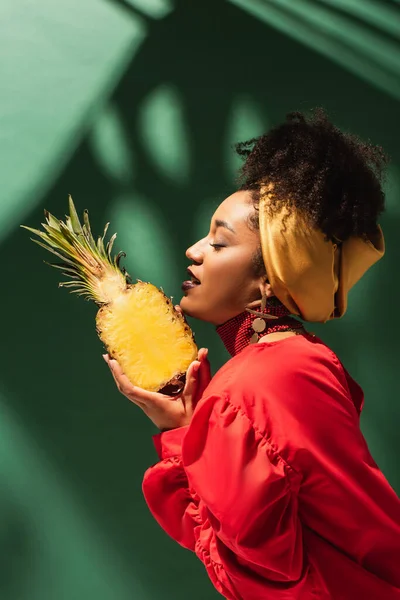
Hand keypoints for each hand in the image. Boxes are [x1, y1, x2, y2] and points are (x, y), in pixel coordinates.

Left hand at [103, 307, 210, 430]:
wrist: (182, 435)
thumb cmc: (188, 419)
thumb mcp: (192, 400)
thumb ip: (194, 381)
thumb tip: (197, 362)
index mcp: (153, 402)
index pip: (130, 389)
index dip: (120, 375)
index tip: (113, 362)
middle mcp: (145, 404)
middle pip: (123, 388)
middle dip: (114, 372)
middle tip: (108, 356)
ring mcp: (144, 405)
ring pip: (126, 390)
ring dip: (118, 375)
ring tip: (113, 360)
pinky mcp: (147, 404)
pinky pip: (131, 391)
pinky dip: (126, 380)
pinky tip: (127, 371)